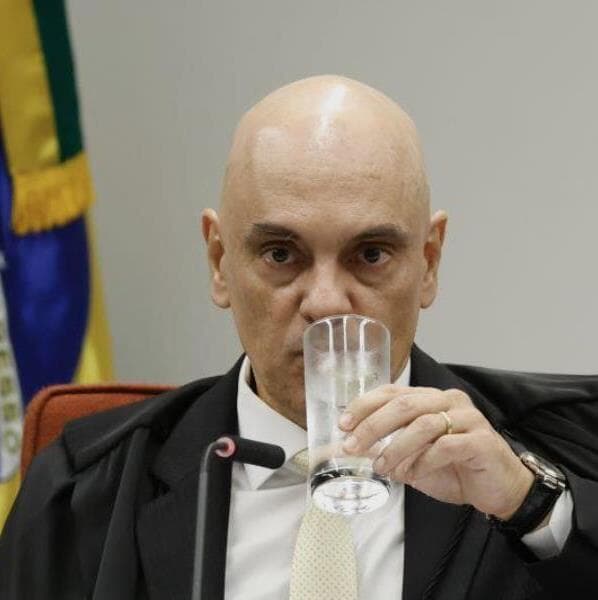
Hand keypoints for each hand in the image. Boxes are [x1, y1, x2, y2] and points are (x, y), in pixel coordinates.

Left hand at [339, 385, 533, 519]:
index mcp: (430, 398)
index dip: (365, 406)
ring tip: (383, 467)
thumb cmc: (453, 469)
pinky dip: (424, 461)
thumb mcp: (410, 458)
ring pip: (424, 424)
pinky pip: (447, 446)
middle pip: (404, 405)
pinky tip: (413, 475)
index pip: (392, 393)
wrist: (498, 489)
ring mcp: (467, 418)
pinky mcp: (481, 440)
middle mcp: (448, 401)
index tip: (343, 424)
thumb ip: (382, 449)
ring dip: (397, 448)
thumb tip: (346, 448)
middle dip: (373, 425)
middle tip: (353, 446)